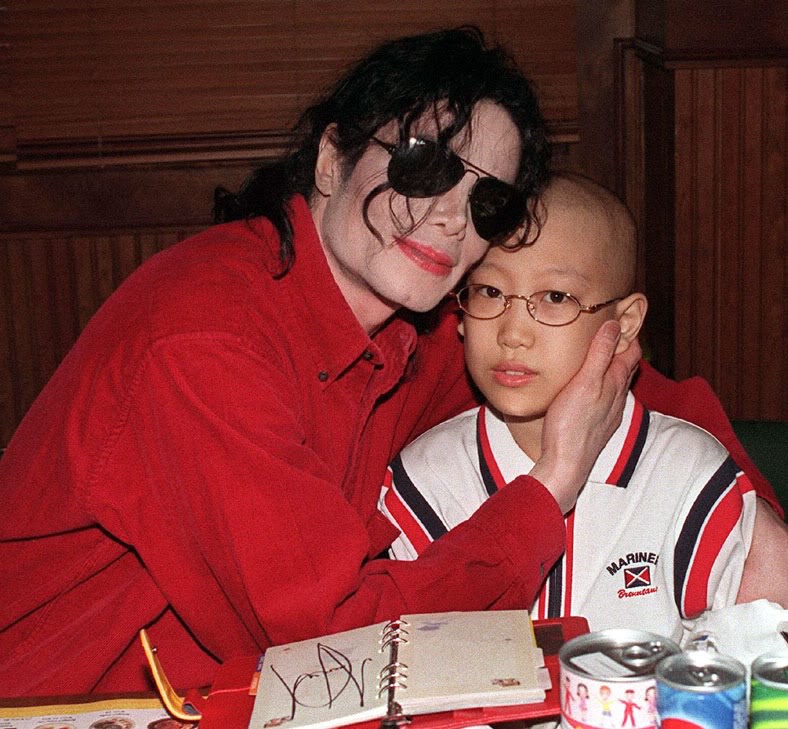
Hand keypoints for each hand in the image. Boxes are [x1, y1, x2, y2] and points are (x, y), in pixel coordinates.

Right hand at [529, 320, 640, 512]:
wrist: (566, 464)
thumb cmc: (572, 425)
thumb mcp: (585, 382)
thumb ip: (599, 354)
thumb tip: (613, 326)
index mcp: (615, 383)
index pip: (631, 352)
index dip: (629, 334)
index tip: (623, 317)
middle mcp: (616, 397)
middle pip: (626, 367)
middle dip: (621, 348)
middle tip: (612, 331)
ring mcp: (608, 413)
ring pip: (615, 384)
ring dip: (611, 367)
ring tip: (600, 354)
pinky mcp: (597, 424)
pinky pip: (605, 398)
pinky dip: (602, 385)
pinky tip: (590, 388)